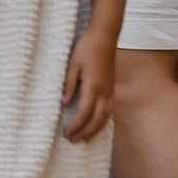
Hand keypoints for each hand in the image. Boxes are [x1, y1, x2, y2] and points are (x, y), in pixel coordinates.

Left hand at [59, 26, 116, 140]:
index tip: (66, 133)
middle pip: (96, 119)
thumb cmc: (87, 48)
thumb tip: (64, 103)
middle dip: (85, 132)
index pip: (84, 113)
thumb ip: (69, 84)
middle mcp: (104, 91)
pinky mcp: (112, 87)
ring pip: (105, 117)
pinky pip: (109, 110)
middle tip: (73, 140)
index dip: (75, 126)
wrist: (105, 36)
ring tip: (85, 139)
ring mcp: (110, 90)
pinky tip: (97, 125)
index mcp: (93, 86)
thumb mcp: (73, 64)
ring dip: (95, 130)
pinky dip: (103, 121)